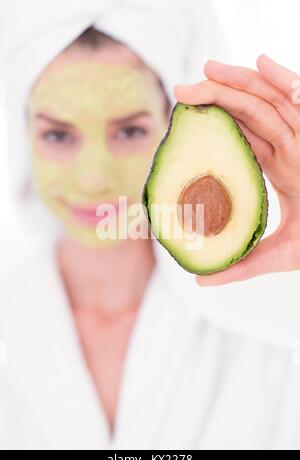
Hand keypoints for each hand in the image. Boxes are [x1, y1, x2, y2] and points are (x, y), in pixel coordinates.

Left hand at [174, 55, 299, 285]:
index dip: (216, 123)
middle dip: (219, 96)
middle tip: (182, 88)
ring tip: (208, 69)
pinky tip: (262, 62)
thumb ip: (240, 266)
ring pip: (272, 103)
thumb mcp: (276, 255)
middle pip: (252, 113)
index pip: (243, 138)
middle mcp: (292, 150)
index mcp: (281, 169)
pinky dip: (287, 81)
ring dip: (242, 82)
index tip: (186, 114)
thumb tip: (199, 279)